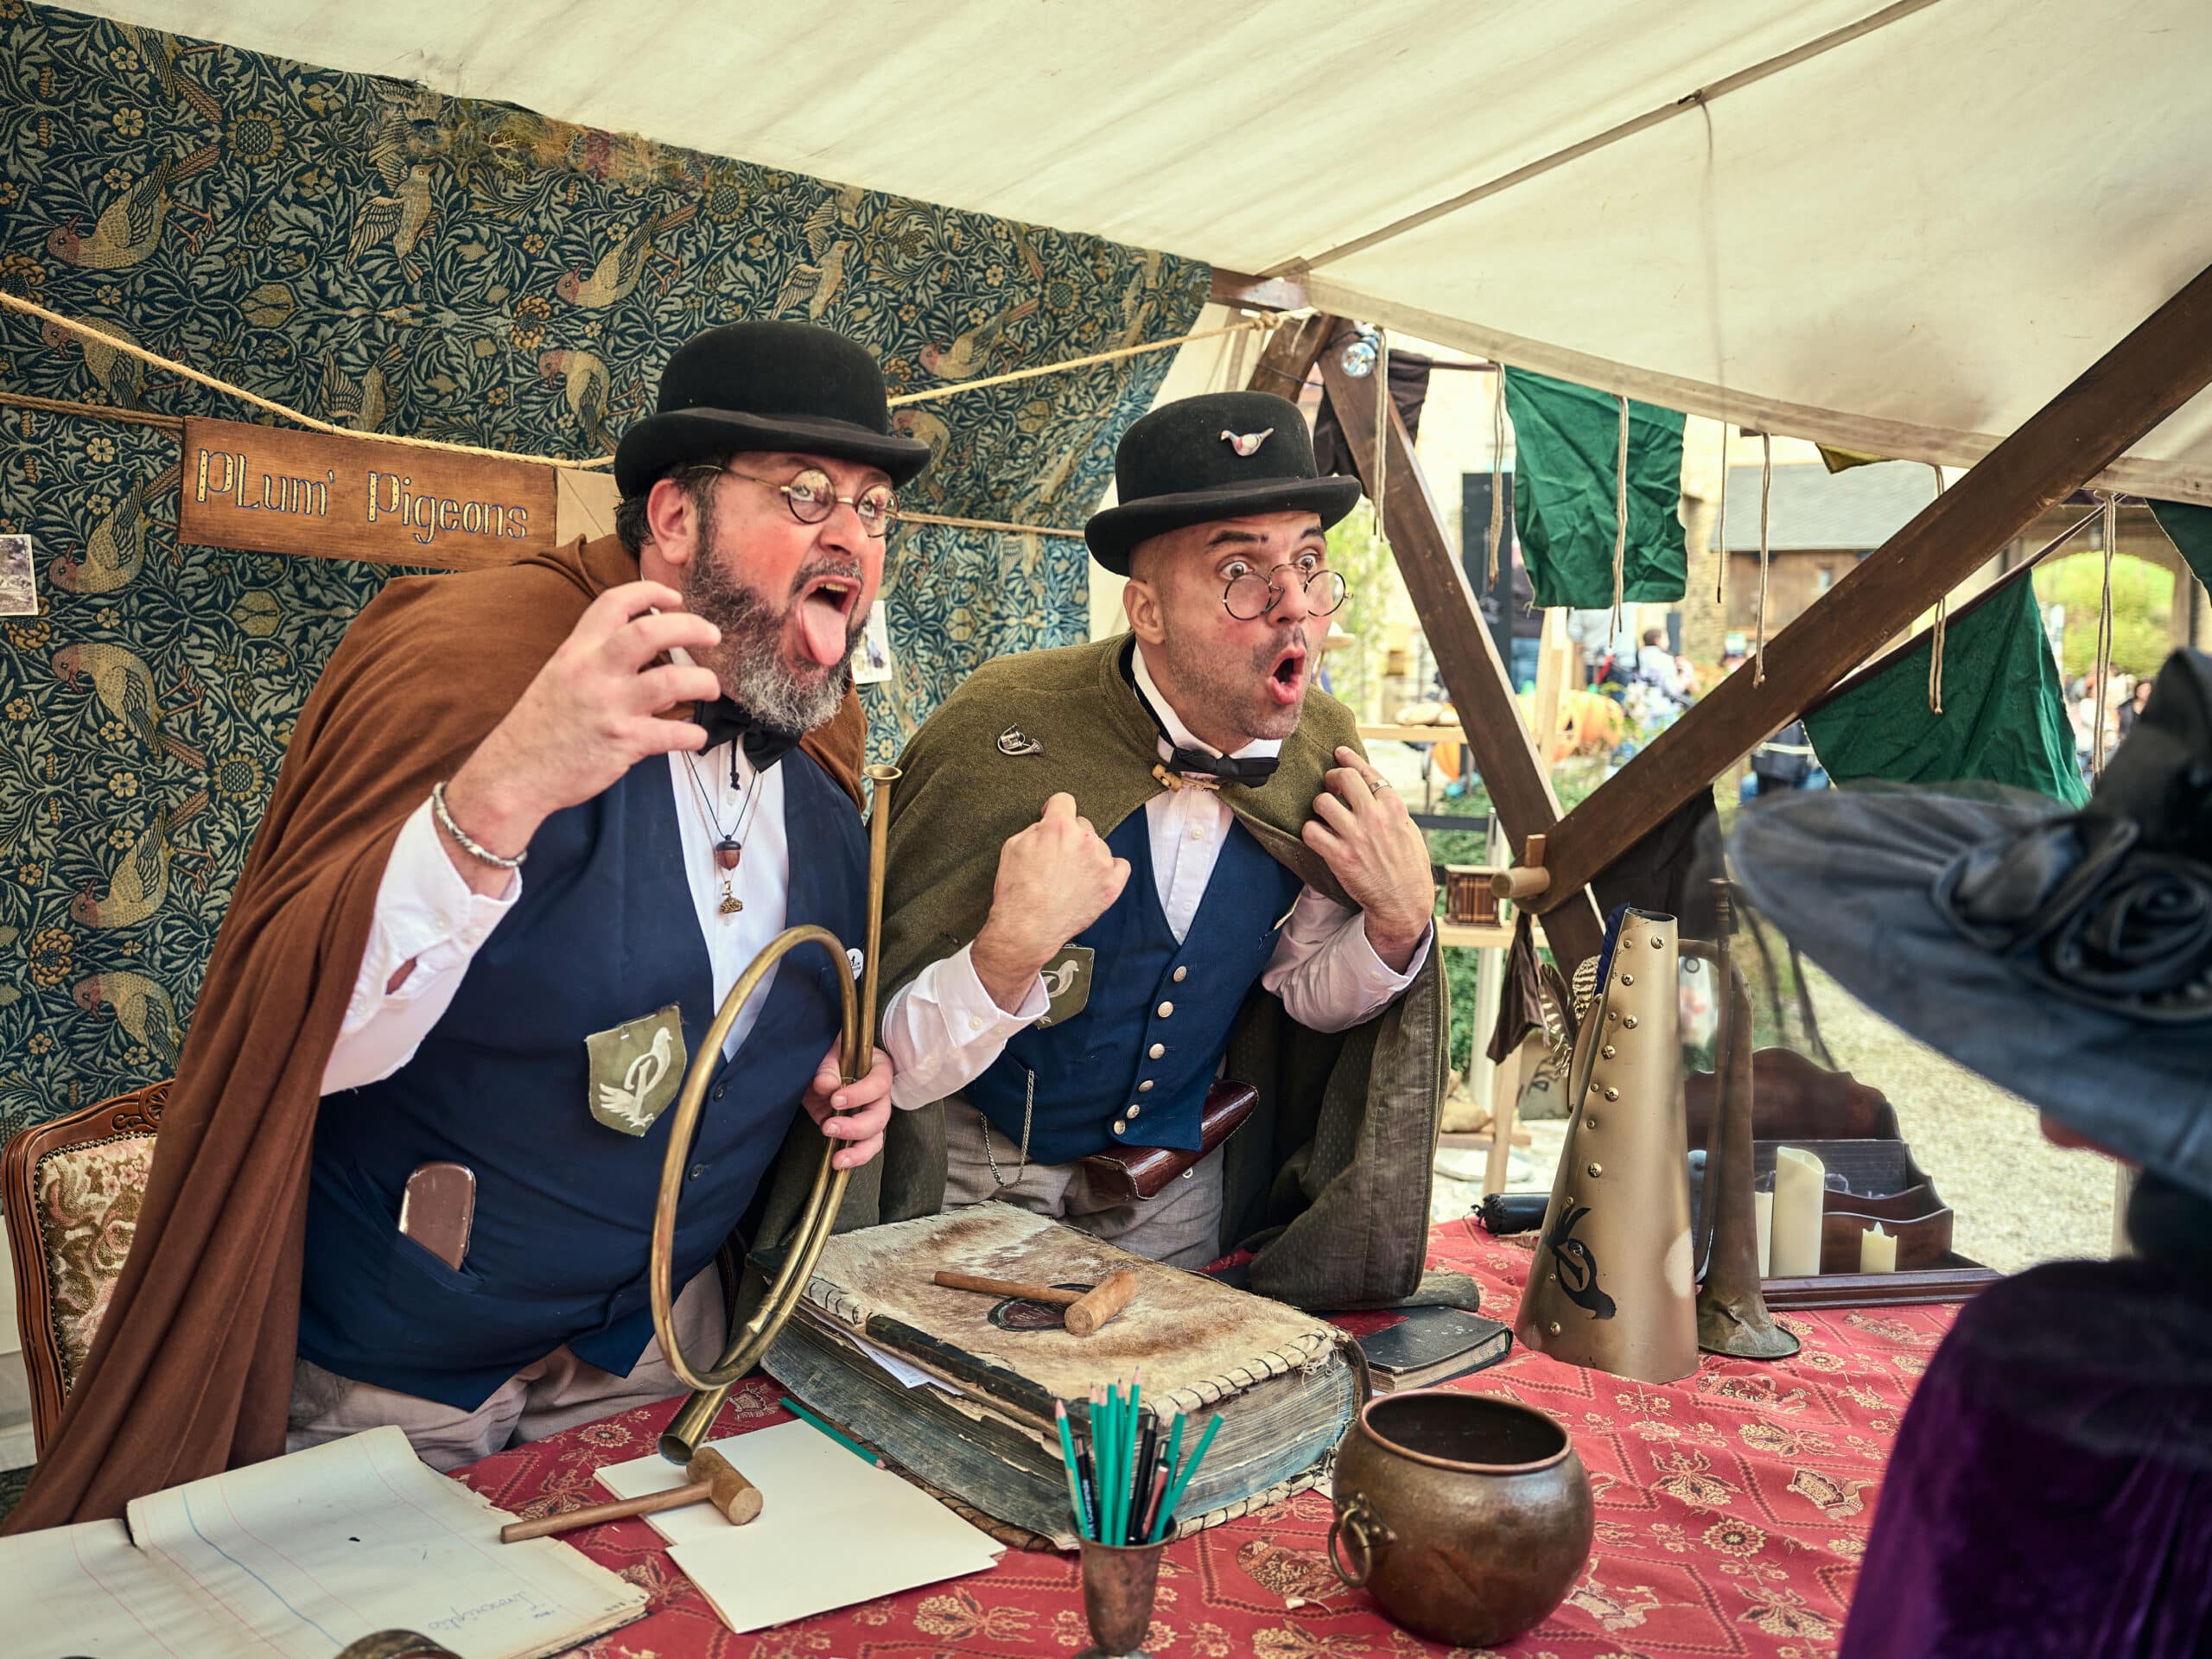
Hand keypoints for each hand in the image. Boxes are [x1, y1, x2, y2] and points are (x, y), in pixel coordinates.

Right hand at [441, 582, 720, 885]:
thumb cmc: (541, 728)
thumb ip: (601, 664)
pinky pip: (674, 733)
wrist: (514, 774)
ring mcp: (610, 707)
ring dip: (704, 682)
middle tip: (712, 635)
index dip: (650, 592)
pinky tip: (695, 736)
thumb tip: (655, 666)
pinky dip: (693, 734)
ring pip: (673, 681)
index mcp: (576, 651)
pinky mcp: (623, 742)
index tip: (674, 597)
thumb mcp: (560, 678)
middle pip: (650, 632)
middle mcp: (594, 672)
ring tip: (711, 688)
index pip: (613, 603)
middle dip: (690, 627)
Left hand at [803, 1041, 894, 1170]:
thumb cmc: (829, 1054)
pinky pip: (862, 1147)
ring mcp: (868, 1114)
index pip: (879, 1084)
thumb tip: (828, 1083)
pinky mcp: (856, 1130)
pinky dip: (852, 1157)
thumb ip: (827, 1066)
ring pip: (875, 1137)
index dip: (860, 1094)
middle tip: (829, 1127)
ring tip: (837, 1159)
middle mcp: (878, 1095)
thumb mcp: (826, 1052)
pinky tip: (837, 1163)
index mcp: (878, 1069)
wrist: (815, 1068)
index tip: (836, 1099)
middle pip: (879, 1116)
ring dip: (857, 1150)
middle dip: (856, 1127)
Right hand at [970, 793, 1130, 1011]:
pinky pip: (1120, 865)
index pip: (1064, 801)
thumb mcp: (1012, 847)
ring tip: (1070, 877)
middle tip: (1057, 857)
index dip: (1055, 809)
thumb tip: (1047, 825)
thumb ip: (1035, 829)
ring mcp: (1101, 862)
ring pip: (1098, 846)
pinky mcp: (1112, 884)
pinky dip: (1109, 870)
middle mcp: (1084, 839)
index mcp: (1059, 826)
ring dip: (1087, 855)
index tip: (1053, 817)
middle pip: (1082, 825)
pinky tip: (1094, 878)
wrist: (1027, 928)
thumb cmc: (1016, 891)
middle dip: (1070, 837)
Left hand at [1302, 746, 1434, 970]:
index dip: (1349, 759)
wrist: (1404, 901)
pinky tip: (1318, 835)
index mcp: (1394, 807)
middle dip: (1332, 779)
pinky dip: (1311, 831)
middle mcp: (1375, 817)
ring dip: (1319, 806)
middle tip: (1330, 788)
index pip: (1367, 772)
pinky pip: (1311, 831)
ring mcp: (1356, 836)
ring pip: (1322, 802)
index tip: (1339, 752)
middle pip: (1343, 778)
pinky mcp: (1339, 856)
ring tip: (1324, 815)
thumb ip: (1390, 807)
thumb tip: (1372, 788)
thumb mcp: (1408, 829)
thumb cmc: (1408, 866)